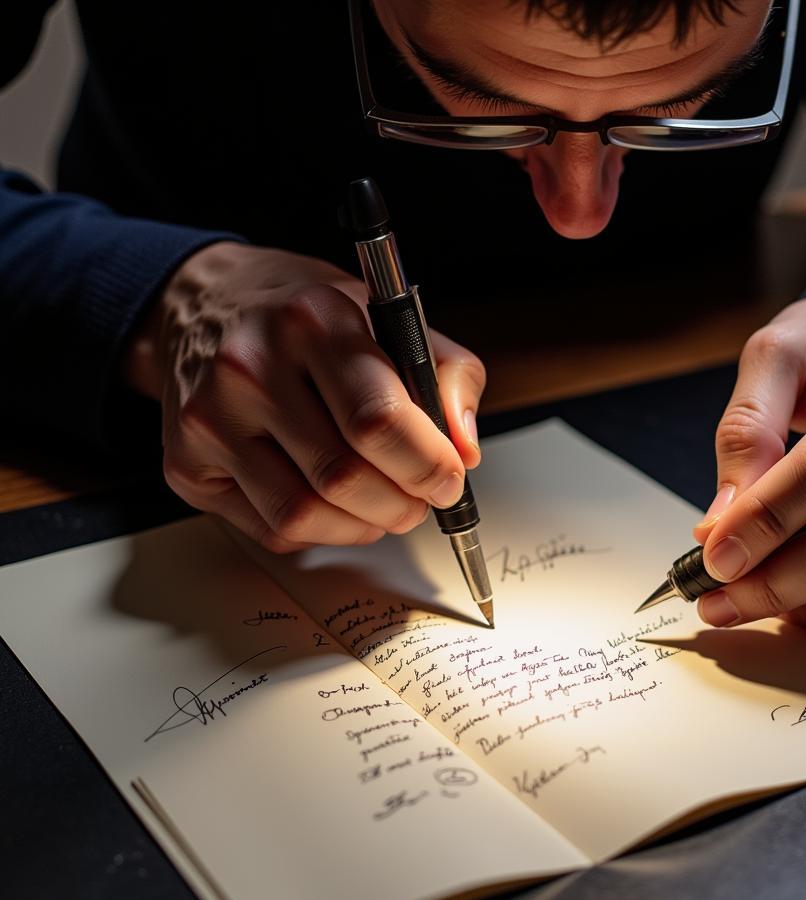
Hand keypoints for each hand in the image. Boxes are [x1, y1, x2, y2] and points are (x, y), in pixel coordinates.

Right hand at [124, 242, 484, 551]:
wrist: (206, 306)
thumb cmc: (304, 317)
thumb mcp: (387, 314)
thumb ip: (445, 374)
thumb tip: (464, 449)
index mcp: (310, 320)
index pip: (378, 420)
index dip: (426, 465)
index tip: (449, 478)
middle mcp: (249, 367)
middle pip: (343, 476)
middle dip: (402, 503)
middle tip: (421, 498)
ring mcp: (210, 420)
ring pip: (304, 514)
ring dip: (364, 526)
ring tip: (384, 504)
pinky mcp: (186, 464)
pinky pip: (271, 528)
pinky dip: (321, 532)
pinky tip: (336, 506)